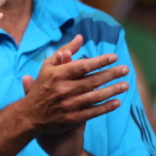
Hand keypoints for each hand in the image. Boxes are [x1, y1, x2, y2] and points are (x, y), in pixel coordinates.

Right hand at [20, 35, 128, 155]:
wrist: (30, 115)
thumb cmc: (41, 86)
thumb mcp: (47, 66)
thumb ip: (65, 51)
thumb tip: (80, 37)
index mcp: (57, 75)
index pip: (83, 66)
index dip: (100, 61)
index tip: (113, 57)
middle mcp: (63, 89)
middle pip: (93, 80)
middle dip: (111, 74)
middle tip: (125, 69)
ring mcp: (68, 105)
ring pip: (96, 96)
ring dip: (113, 90)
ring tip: (126, 85)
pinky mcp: (72, 119)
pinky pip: (94, 112)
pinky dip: (106, 107)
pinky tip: (117, 102)